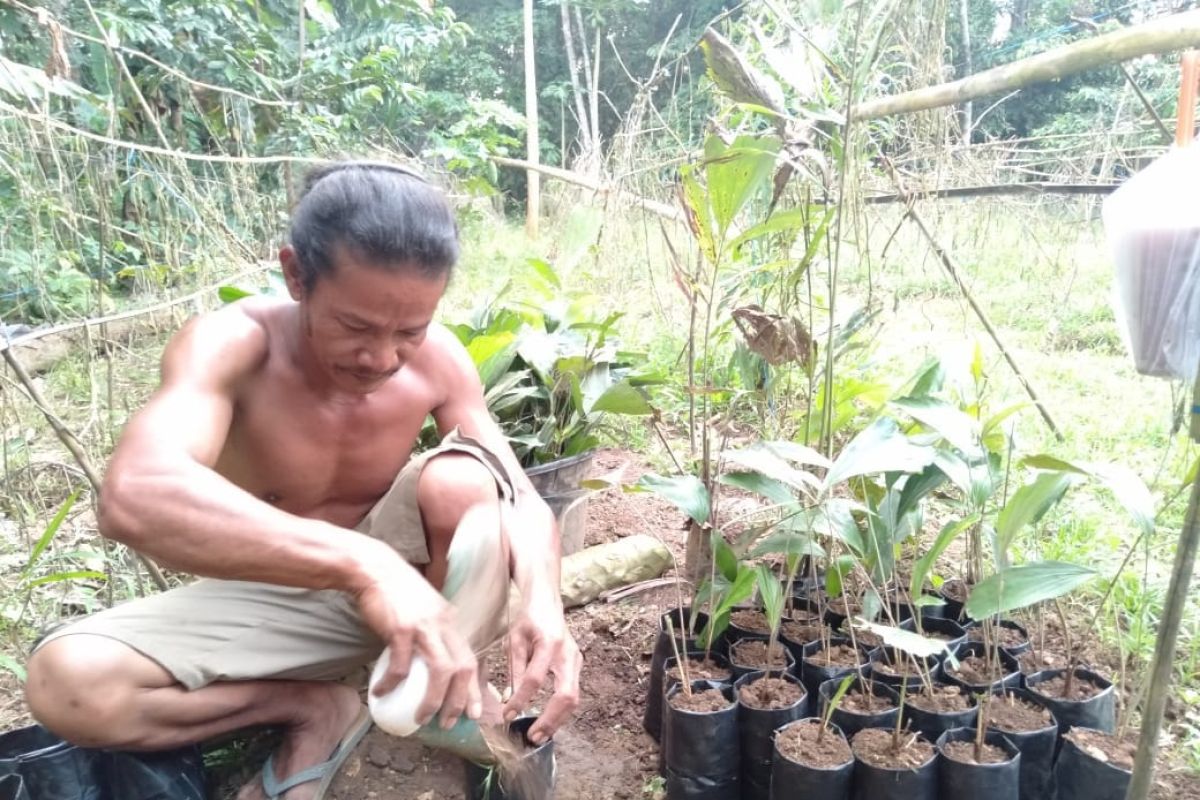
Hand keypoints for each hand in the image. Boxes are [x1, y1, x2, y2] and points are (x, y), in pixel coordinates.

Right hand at [353, 546, 481, 728]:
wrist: (374, 569)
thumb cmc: (396, 592)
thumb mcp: (425, 609)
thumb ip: (432, 632)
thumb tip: (429, 662)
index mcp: (451, 621)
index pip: (472, 659)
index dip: (475, 688)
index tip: (474, 711)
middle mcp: (444, 624)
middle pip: (463, 668)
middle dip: (460, 701)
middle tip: (450, 722)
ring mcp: (424, 626)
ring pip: (441, 671)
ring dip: (434, 700)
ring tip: (422, 717)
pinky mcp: (401, 629)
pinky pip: (401, 665)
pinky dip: (393, 683)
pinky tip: (382, 692)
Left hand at [502, 604, 581, 743]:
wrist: (547, 601)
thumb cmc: (527, 618)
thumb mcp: (514, 639)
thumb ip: (515, 668)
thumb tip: (512, 699)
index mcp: (549, 644)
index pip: (535, 680)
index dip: (521, 700)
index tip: (507, 716)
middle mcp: (568, 654)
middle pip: (566, 695)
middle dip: (550, 719)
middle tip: (533, 736)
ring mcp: (576, 660)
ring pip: (574, 698)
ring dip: (558, 720)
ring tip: (540, 734)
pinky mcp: (577, 665)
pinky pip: (572, 692)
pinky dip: (561, 710)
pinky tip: (547, 720)